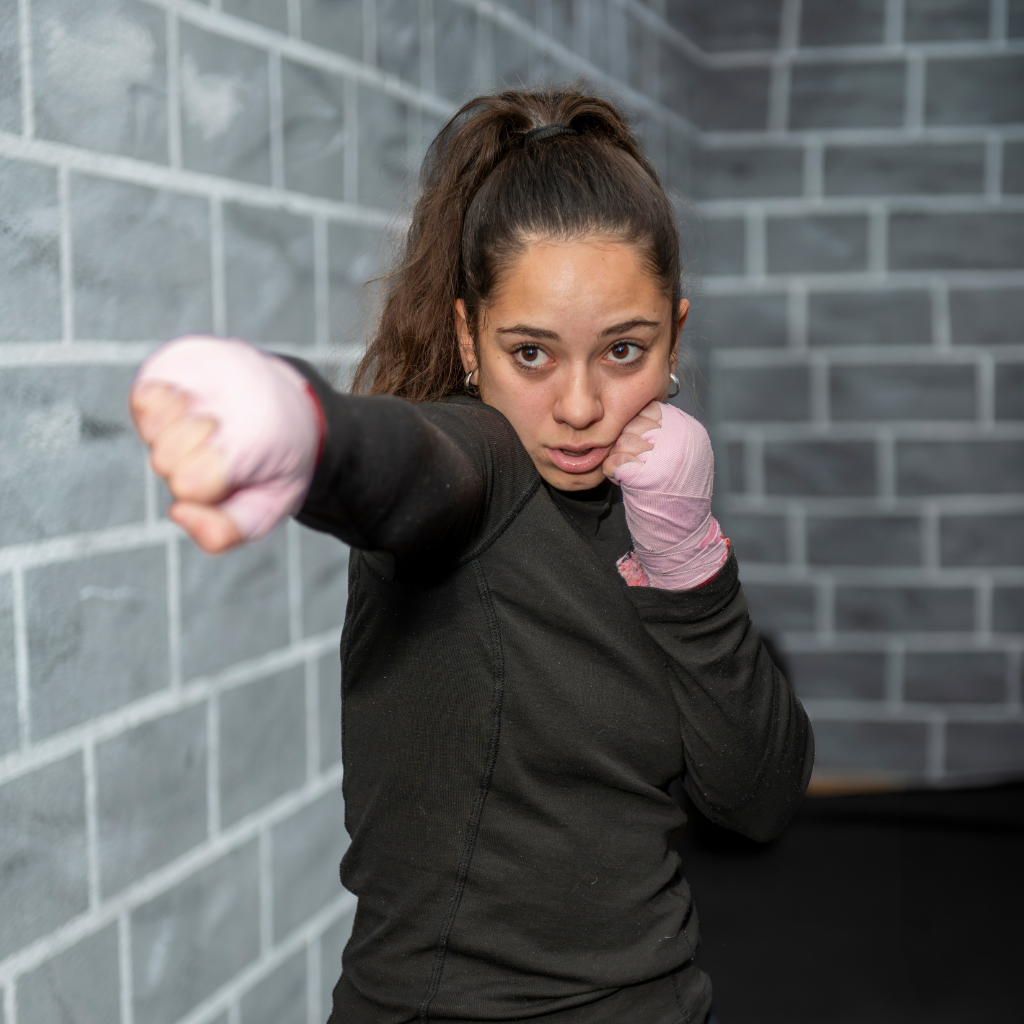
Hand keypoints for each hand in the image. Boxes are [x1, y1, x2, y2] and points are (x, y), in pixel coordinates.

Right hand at [129, 335, 321, 554]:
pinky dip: (159, 409)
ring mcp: (207, 367)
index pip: (187, 483)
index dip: (203, 491)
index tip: (231, 477)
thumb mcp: (265, 509)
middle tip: (221, 451)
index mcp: (258, 436)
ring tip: (208, 428)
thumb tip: (179, 512)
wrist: (294, 407)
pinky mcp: (183, 354)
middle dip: (187, 464)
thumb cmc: (272, 465)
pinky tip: (192, 409)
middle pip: (163, 459)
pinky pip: (144, 396)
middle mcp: (232, 393)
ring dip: (172, 435)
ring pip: (150, 424)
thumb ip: (224, 531)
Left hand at [606, 402, 729, 590]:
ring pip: (619, 441)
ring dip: (619, 459)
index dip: (639, 427)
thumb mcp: (682, 453)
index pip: (650, 407)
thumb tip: (637, 410)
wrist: (681, 534)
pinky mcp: (642, 473)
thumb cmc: (677, 495)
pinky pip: (611, 462)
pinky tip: (627, 484)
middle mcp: (679, 437)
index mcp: (690, 429)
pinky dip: (612, 474)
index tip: (644, 448)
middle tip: (637, 464)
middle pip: (632, 421)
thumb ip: (665, 428)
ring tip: (635, 476)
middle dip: (626, 443)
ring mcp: (661, 454)